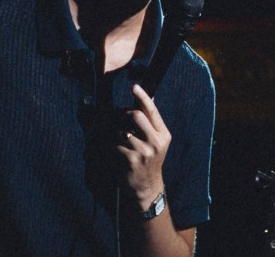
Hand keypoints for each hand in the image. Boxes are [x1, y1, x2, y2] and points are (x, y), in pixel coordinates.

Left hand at [117, 84, 171, 209]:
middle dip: (122, 115)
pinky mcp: (131, 160)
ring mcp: (144, 152)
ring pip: (121, 130)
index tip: (134, 86)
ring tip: (116, 142)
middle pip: (135, 115)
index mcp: (164, 135)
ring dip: (114, 134)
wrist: (147, 187)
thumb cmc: (148, 161)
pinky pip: (114, 144)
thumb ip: (151, 123)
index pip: (152, 111)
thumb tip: (147, 99)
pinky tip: (114, 153)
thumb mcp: (156, 142)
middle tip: (117, 120)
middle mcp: (156, 142)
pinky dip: (110, 147)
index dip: (143, 97)